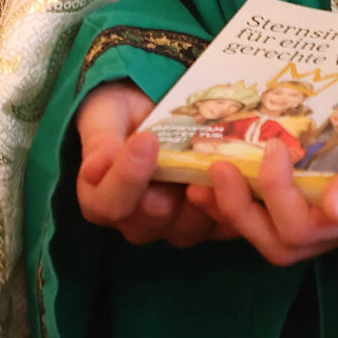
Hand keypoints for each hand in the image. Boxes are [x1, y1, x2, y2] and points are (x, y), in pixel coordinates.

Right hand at [72, 80, 224, 247]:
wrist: (156, 110)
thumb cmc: (123, 112)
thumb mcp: (104, 115)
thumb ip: (100, 142)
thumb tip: (94, 170)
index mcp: (101, 200)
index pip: (109, 204)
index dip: (128, 178)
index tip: (146, 140)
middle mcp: (135, 221)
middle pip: (152, 216)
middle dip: (172, 184)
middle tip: (193, 151)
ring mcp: (173, 228)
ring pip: (190, 227)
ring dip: (207, 197)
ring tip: (220, 164)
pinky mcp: (209, 227)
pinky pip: (223, 227)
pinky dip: (234, 206)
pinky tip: (243, 181)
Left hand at [196, 123, 337, 264]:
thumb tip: (337, 210)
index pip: (310, 224)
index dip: (280, 192)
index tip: (275, 148)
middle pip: (284, 242)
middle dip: (243, 208)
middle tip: (219, 166)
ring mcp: (327, 225)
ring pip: (273, 240)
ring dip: (233, 212)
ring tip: (202, 180)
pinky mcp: (311, 214)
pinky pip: (269, 226)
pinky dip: (235, 209)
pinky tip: (209, 186)